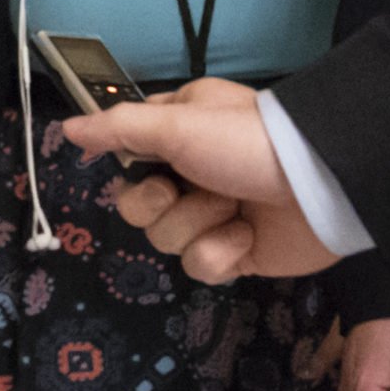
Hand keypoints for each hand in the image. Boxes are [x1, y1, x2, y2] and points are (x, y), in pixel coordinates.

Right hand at [62, 79, 337, 281]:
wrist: (322, 185)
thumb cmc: (247, 142)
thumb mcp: (177, 123)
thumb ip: (118, 128)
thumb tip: (67, 129)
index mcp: (178, 136)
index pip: (128, 157)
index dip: (132, 168)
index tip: (146, 164)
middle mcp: (192, 175)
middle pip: (138, 208)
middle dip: (163, 204)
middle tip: (188, 189)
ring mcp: (213, 217)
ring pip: (167, 240)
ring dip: (200, 225)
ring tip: (234, 209)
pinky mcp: (235, 253)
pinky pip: (201, 267)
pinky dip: (223, 252)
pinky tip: (248, 236)